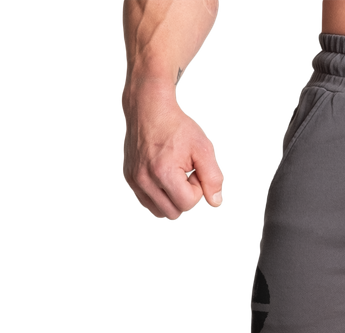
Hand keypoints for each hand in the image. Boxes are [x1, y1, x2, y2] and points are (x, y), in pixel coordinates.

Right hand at [121, 83, 224, 220]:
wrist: (148, 107)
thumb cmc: (177, 126)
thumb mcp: (203, 148)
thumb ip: (213, 177)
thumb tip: (215, 201)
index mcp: (162, 172)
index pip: (187, 203)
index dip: (197, 189)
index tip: (195, 170)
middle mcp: (143, 178)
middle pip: (173, 212)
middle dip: (185, 197)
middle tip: (186, 174)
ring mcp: (134, 179)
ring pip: (160, 212)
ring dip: (172, 199)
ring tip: (175, 176)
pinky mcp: (129, 178)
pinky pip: (148, 203)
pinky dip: (160, 196)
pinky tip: (165, 178)